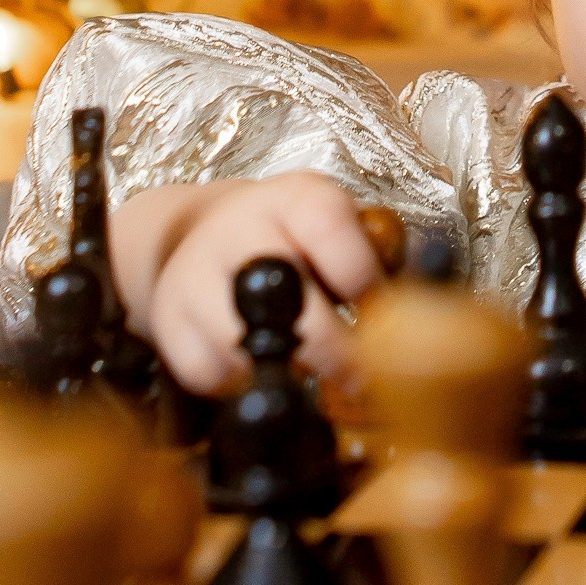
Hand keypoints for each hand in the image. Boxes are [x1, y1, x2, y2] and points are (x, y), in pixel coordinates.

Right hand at [108, 172, 380, 395]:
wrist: (202, 237)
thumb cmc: (294, 241)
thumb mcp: (339, 228)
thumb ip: (377, 260)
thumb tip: (417, 318)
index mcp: (295, 198)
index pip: (330, 229)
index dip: (362, 280)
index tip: (379, 312)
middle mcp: (238, 229)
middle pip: (284, 295)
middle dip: (331, 349)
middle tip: (359, 378)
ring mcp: (194, 275)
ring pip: (244, 344)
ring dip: (284, 371)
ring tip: (308, 373)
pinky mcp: (167, 321)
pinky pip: (209, 375)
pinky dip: (241, 386)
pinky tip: (259, 370)